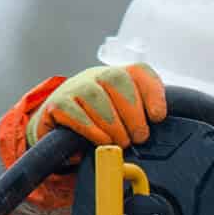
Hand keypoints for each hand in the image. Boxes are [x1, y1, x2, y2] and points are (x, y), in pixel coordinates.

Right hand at [27, 65, 167, 146]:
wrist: (58, 133)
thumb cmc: (97, 129)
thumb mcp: (121, 122)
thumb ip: (140, 122)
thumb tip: (156, 135)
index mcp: (118, 78)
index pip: (139, 72)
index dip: (152, 91)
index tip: (158, 116)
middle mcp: (96, 77)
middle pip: (116, 79)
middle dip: (132, 111)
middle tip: (139, 137)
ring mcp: (74, 88)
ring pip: (95, 95)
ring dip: (113, 123)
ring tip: (121, 142)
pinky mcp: (55, 105)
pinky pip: (73, 111)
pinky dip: (91, 129)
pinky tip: (102, 141)